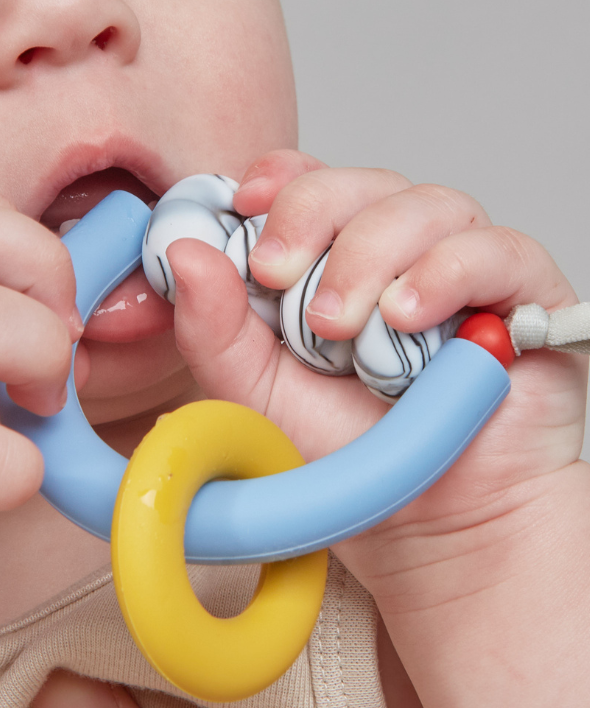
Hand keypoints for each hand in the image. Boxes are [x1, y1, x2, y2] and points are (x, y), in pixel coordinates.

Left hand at [164, 151, 585, 586]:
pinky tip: (408, 318)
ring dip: (369, 256)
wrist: (424, 527)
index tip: (244, 205)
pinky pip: (495, 249)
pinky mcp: (526, 295)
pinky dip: (443, 273)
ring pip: (422, 205)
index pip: (305, 179)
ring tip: (344, 328)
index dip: (276, 181)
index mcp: (328, 255)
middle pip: (355, 182)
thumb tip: (182, 251)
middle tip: (278, 276)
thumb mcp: (251, 393)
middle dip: (307, 218)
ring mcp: (462, 266)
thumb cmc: (344, 455)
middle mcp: (395, 249)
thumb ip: (212, 328)